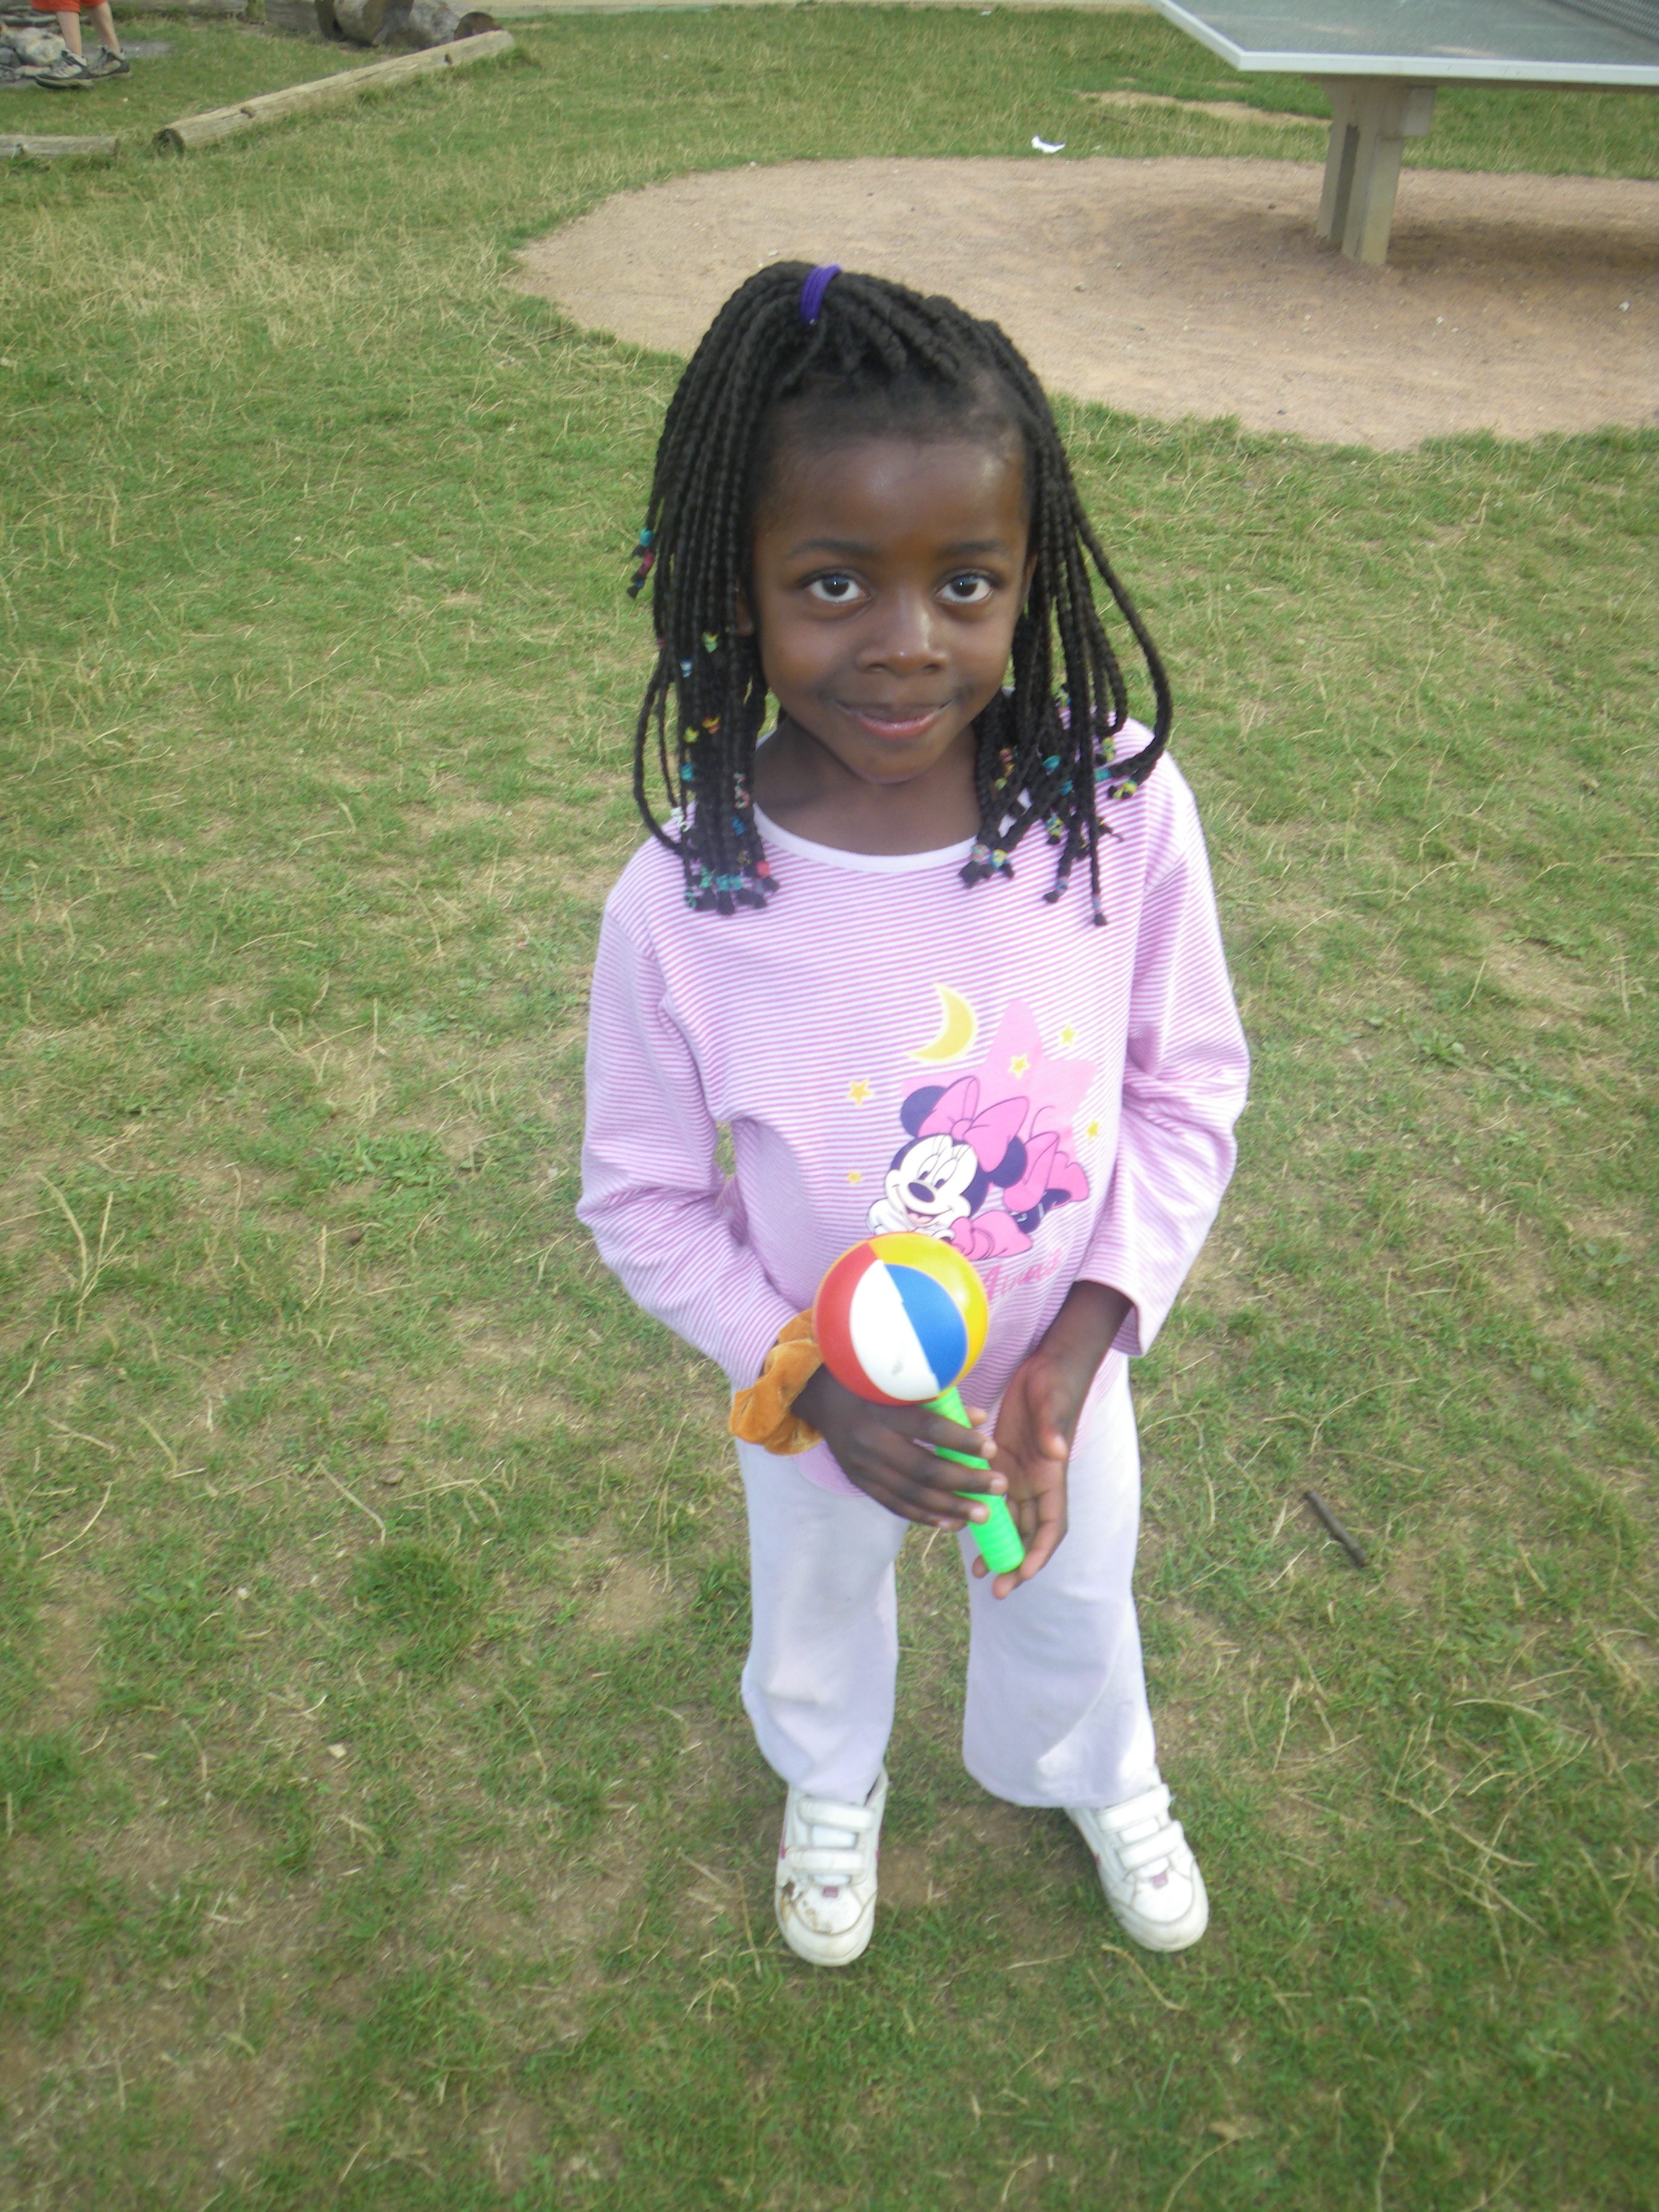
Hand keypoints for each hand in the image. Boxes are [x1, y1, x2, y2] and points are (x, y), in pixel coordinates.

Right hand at [794, 1366, 1006, 1529]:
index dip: (961, 1441)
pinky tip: (951, 1523)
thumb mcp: (899, 1382)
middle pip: (924, 1468)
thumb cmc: (869, 1382)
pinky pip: (895, 1505)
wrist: (819, 1396)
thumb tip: (980, 1418)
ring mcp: (862, 1466)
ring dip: (951, 1506)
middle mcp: (870, 1441)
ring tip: (983, 1514)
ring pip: (912, 1494)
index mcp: (882, 1409)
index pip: (928, 1428)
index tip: (991, 1449)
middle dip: (966, 1481)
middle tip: (1000, 1487)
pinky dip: (925, 1516)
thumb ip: (939, 1400)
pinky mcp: (859, 1481)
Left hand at [976, 1280, 1129, 1599]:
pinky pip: (993, 1496)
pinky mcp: (1002, 1461)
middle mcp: (1038, 1481)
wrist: (1047, 1364)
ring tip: (978, 1571)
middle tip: (996, 1588)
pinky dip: (983, 1516)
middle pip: (1029, 1532)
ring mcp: (1020, 1473)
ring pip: (1010, 1520)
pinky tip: (964, 1530)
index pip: (1052, 1525)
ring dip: (997, 1546)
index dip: (1040, 1552)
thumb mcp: (1053, 1402)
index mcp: (1053, 1475)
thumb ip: (1054, 1427)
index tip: (1023, 1573)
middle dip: (1016, 1562)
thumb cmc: (1055, 1382)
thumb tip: (1057, 1451)